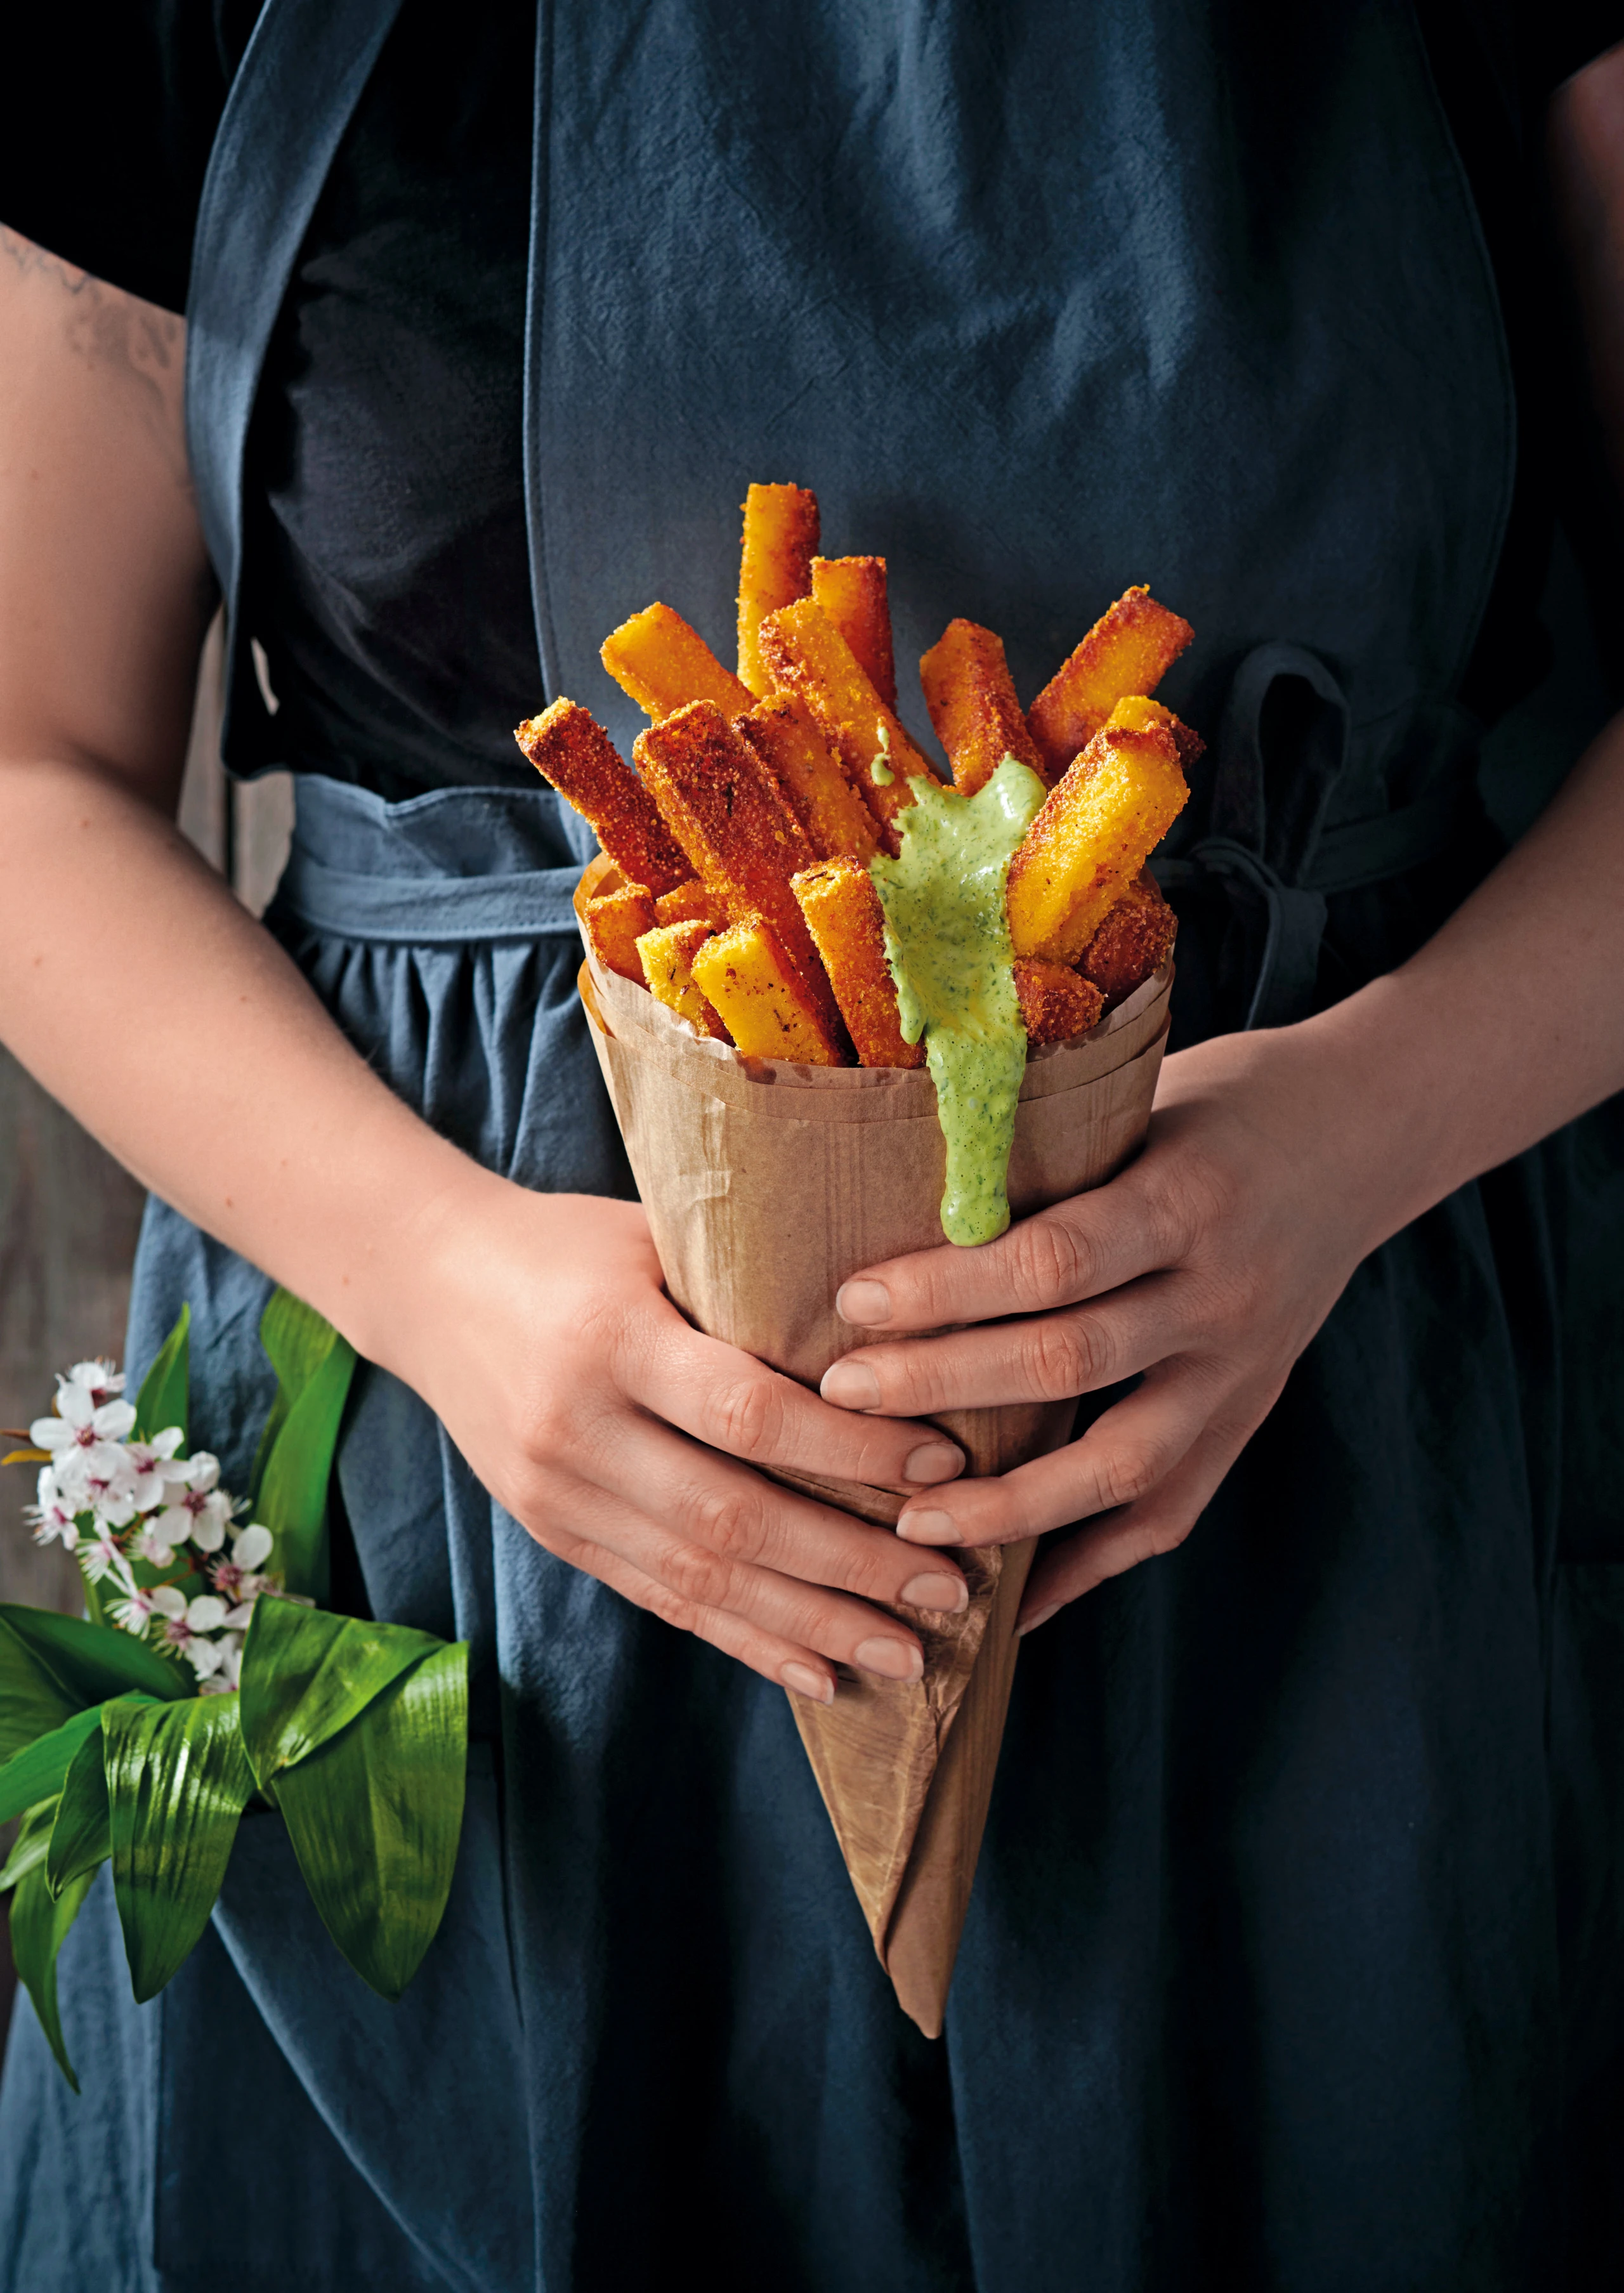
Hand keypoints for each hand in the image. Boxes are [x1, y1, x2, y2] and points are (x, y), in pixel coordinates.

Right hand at [384, 1176, 971, 1701]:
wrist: (427, 1284)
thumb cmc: (567, 1245)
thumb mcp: (651, 1237)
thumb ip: (750, 1285)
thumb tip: (895, 1331)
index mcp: (609, 1339)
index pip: (748, 1413)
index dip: (850, 1449)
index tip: (943, 1466)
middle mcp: (577, 1429)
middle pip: (732, 1519)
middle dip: (852, 1564)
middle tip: (951, 1588)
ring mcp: (559, 1495)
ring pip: (701, 1580)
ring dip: (813, 1623)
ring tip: (908, 1653)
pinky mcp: (556, 1534)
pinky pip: (662, 1601)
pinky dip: (746, 1640)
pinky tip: (820, 1673)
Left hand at [817, 1023, 1409, 1632]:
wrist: (1365, 1135)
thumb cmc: (1219, 1104)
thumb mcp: (1142, 1099)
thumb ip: (1048, 1151)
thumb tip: (891, 1178)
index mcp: (1188, 1198)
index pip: (1055, 1260)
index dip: (951, 1289)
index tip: (855, 1301)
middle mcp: (1223, 1294)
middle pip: (1071, 1362)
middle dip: (945, 1386)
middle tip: (842, 1394)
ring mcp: (1243, 1370)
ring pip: (1122, 1464)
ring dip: (1010, 1506)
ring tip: (908, 1521)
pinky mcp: (1249, 1417)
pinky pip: (1169, 1511)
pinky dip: (1088, 1563)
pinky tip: (1012, 1598)